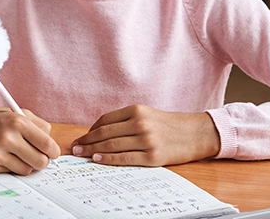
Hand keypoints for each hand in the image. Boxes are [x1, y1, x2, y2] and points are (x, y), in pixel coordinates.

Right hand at [0, 103, 60, 174]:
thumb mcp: (16, 112)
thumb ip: (37, 125)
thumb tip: (51, 143)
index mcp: (18, 122)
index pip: (46, 143)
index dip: (54, 151)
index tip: (53, 153)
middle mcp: (8, 138)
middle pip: (40, 161)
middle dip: (43, 161)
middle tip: (40, 157)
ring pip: (27, 170)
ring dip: (27, 165)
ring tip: (20, 154)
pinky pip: (11, 172)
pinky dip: (12, 166)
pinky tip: (5, 155)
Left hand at [71, 105, 219, 166]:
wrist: (195, 133)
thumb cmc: (169, 125)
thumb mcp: (148, 115)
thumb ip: (127, 121)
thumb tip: (100, 132)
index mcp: (137, 110)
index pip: (105, 120)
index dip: (90, 130)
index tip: (81, 137)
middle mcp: (140, 123)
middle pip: (105, 133)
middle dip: (86, 141)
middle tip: (74, 148)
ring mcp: (146, 140)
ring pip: (111, 145)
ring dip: (92, 150)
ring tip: (81, 154)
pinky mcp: (152, 156)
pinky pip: (124, 158)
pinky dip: (108, 159)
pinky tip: (97, 159)